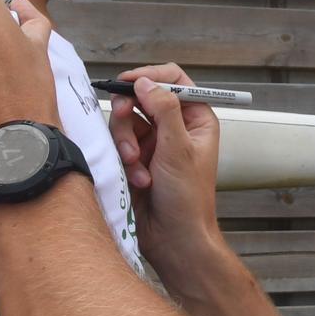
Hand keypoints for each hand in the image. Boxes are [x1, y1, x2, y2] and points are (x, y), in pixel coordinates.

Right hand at [109, 64, 225, 284]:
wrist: (174, 239)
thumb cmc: (188, 200)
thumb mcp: (178, 149)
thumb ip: (163, 109)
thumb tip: (145, 82)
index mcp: (196, 119)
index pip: (174, 80)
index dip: (151, 76)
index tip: (129, 81)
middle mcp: (175, 127)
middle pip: (142, 97)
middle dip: (128, 111)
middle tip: (120, 116)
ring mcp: (153, 143)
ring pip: (125, 121)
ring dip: (126, 142)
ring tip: (136, 165)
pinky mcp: (135, 159)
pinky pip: (118, 144)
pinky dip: (124, 160)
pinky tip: (137, 179)